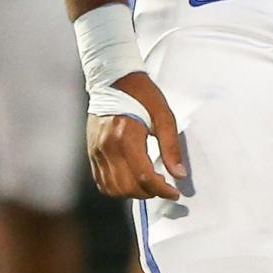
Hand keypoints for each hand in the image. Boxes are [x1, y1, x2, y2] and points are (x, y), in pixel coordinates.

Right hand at [86, 71, 190, 200]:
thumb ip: (171, 147)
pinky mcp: (92, 152)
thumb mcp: (164, 116)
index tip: (174, 192)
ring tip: (148, 184)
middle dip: (148, 193)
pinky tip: (130, 180)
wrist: (113, 79)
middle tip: (163, 186)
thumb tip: (180, 175)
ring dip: (132, 193)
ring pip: (112, 189)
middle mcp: (108, 148)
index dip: (161, 190)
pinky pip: (101, 181)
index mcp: (126, 137)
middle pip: (127, 187)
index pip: (144, 177)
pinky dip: (117, 188)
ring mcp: (97, 151)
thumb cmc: (142, 94)